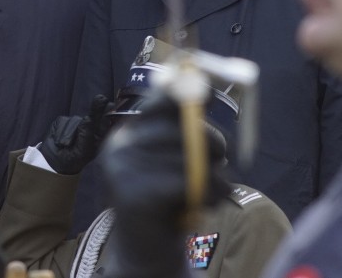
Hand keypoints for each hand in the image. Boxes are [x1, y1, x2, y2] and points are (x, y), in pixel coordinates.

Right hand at [38, 94, 110, 174]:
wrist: (53, 162)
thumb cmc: (71, 160)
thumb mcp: (80, 153)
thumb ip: (85, 137)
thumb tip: (87, 119)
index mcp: (98, 137)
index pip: (105, 124)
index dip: (108, 114)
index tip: (110, 105)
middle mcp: (89, 128)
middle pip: (95, 114)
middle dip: (98, 107)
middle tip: (101, 99)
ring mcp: (77, 123)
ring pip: (75, 121)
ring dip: (68, 133)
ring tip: (65, 145)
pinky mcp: (64, 121)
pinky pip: (62, 122)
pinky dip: (60, 132)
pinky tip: (59, 141)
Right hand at [100, 92, 229, 277]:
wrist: (145, 255)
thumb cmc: (167, 204)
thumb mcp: (171, 164)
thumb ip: (182, 131)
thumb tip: (203, 85)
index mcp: (127, 135)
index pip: (156, 101)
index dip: (185, 92)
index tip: (207, 90)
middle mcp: (119, 147)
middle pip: (180, 126)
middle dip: (213, 141)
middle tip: (222, 160)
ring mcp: (123, 170)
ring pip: (190, 156)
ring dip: (216, 176)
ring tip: (214, 191)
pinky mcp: (136, 195)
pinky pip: (189, 182)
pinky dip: (212, 193)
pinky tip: (209, 205)